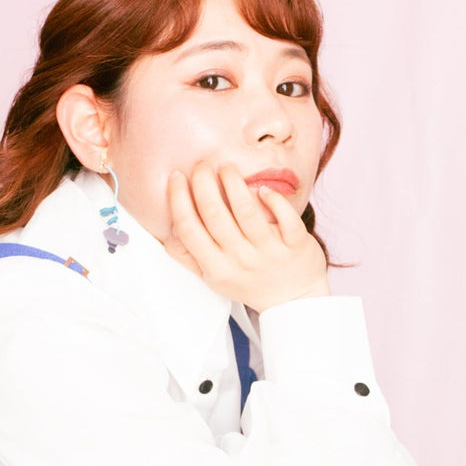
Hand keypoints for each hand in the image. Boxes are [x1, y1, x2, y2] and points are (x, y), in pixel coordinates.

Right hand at [164, 164, 329, 311]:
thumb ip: (190, 256)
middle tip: (201, 165)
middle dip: (203, 183)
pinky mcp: (296, 244)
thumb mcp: (214, 277)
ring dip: (233, 183)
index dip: (178, 199)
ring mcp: (269, 252)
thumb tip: (169, 232)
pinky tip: (263, 189)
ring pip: (247, 210)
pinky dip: (273, 198)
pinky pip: (285, 216)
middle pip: (214, 214)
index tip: (176, 177)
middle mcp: (241, 260)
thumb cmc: (249, 282)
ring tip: (226, 168)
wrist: (292, 300)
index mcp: (216, 267)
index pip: (188, 229)